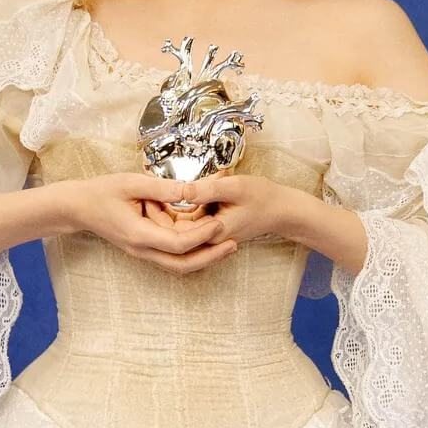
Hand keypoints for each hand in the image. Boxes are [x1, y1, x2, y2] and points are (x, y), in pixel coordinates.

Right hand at [64, 171, 241, 274]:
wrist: (79, 207)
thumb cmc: (102, 192)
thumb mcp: (131, 183)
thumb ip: (162, 188)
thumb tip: (190, 190)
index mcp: (139, 234)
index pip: (177, 244)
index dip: (201, 236)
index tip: (219, 223)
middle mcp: (142, 249)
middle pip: (182, 264)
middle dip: (210, 257)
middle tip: (233, 244)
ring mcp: (143, 252)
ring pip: (178, 265)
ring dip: (204, 258)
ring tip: (227, 246)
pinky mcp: (145, 249)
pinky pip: (172, 258)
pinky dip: (191, 253)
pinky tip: (206, 242)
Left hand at [157, 171, 300, 253]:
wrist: (282, 210)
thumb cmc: (262, 197)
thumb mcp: (234, 187)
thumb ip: (206, 189)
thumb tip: (180, 190)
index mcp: (211, 234)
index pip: (174, 230)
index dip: (158, 214)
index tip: (147, 196)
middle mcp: (208, 240)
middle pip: (173, 231)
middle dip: (160, 213)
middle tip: (146, 194)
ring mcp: (210, 237)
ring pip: (180, 227)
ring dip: (170, 212)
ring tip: (158, 194)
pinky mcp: (211, 230)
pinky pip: (190, 223)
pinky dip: (183, 211)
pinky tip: (179, 195)